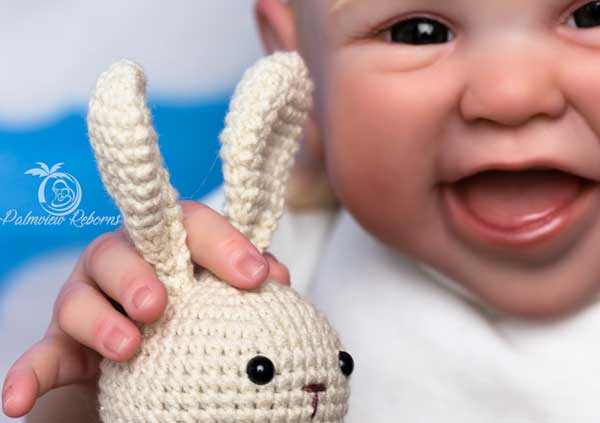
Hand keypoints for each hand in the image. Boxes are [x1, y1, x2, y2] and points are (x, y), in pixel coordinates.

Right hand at [2, 200, 289, 417]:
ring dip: (98, 322)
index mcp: (168, 242)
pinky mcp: (63, 343)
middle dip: (138, 276)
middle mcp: (122, 263)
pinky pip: (40, 356)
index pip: (191, 225)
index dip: (223, 244)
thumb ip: (249, 277)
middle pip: (118, 253)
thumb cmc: (198, 303)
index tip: (257, 276)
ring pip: (77, 300)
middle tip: (161, 305)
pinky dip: (27, 375)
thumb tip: (277, 279)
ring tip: (129, 347)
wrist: (157, 341)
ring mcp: (88, 300)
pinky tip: (17, 402)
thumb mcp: (225, 288)